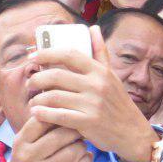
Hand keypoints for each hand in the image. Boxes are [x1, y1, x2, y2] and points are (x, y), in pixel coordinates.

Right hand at [0, 117, 92, 161]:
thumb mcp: (22, 145)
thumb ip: (39, 128)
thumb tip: (64, 107)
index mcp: (21, 141)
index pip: (43, 119)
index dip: (59, 114)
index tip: (67, 114)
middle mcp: (29, 156)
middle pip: (61, 135)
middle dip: (75, 130)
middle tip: (80, 130)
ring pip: (73, 152)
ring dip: (82, 146)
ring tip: (81, 145)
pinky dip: (86, 160)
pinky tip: (85, 157)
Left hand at [26, 25, 158, 161]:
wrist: (132, 132)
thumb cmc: (117, 102)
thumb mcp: (112, 75)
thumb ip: (100, 52)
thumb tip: (93, 28)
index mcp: (99, 71)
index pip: (69, 54)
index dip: (46, 53)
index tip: (32, 57)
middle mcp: (96, 85)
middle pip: (56, 76)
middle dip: (37, 79)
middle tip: (30, 83)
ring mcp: (92, 104)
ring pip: (54, 96)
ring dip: (37, 99)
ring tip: (33, 102)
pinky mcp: (88, 122)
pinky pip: (59, 116)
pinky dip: (43, 114)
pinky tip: (36, 113)